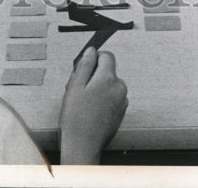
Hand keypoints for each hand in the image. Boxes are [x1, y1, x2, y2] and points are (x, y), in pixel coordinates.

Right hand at [58, 47, 127, 163]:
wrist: (83, 146)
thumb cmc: (76, 118)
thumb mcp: (75, 85)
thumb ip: (85, 65)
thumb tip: (92, 51)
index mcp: (109, 79)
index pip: (107, 56)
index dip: (94, 58)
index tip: (83, 68)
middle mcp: (120, 88)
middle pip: (108, 71)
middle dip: (93, 75)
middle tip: (77, 88)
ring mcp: (122, 102)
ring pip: (109, 85)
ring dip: (97, 88)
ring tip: (82, 102)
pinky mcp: (120, 113)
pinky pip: (112, 97)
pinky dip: (102, 99)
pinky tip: (89, 110)